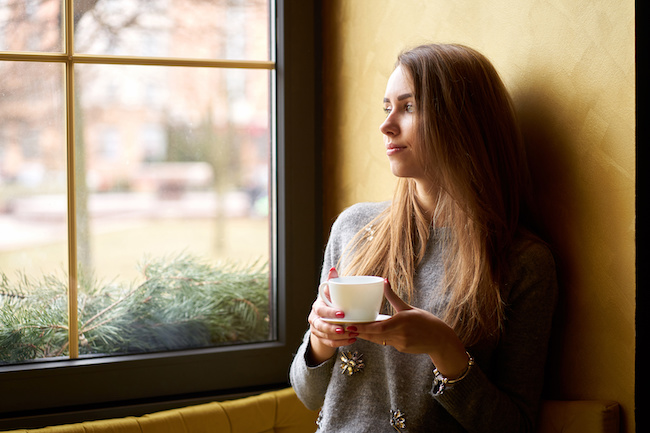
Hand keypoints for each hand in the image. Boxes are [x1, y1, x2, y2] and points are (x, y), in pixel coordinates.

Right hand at [306, 267, 358, 364]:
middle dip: (332, 328)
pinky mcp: (321, 338)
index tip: (342, 314)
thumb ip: (332, 282)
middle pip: (320, 325)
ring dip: (339, 337)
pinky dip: (341, 343)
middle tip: (345, 328)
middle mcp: (314, 318)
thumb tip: (333, 269)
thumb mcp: (331, 292)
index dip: (330, 313)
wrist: (325, 317)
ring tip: (353, 335)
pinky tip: (352, 340)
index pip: (320, 310)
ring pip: (325, 336)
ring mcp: (317, 330)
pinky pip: (330, 343)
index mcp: (317, 306)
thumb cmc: (331, 301)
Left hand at [353, 279, 468, 377]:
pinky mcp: (401, 349)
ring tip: (353, 331)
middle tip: (346, 328)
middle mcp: (399, 334)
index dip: (363, 328)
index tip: (351, 325)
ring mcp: (400, 343)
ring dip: (366, 336)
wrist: (440, 340)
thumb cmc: (426, 321)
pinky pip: (387, 343)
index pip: (377, 327)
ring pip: (378, 340)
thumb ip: (394, 297)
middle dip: (360, 332)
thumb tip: (384, 281)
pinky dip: (378, 338)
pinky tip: (370, 334)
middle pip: (374, 336)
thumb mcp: (409, 308)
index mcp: (401, 322)